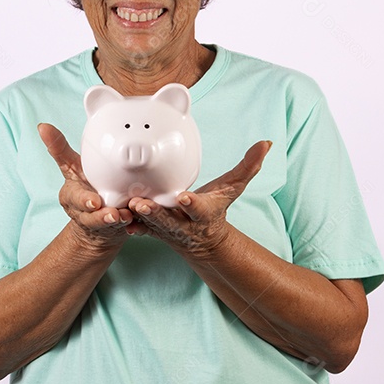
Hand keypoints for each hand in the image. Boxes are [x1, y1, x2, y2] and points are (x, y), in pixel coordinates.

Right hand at [37, 123, 135, 249]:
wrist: (94, 218)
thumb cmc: (85, 186)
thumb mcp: (71, 166)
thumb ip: (58, 148)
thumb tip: (42, 126)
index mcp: (71, 196)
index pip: (75, 198)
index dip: (84, 201)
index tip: (94, 202)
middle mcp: (83, 212)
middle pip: (90, 216)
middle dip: (100, 216)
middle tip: (113, 214)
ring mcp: (98, 223)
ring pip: (106, 225)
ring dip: (116, 221)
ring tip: (125, 216)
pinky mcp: (113, 230)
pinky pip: (122, 229)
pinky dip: (129, 225)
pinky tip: (135, 220)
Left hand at [126, 140, 272, 255]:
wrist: (202, 240)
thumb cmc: (217, 207)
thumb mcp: (233, 189)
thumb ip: (248, 167)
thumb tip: (266, 143)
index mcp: (203, 213)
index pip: (199, 208)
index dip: (192, 204)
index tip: (184, 197)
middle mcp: (183, 223)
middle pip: (169, 219)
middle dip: (156, 213)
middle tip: (142, 204)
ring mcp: (166, 229)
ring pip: (150, 224)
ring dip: (139, 217)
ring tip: (128, 206)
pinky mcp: (153, 231)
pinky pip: (139, 228)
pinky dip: (129, 223)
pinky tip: (116, 215)